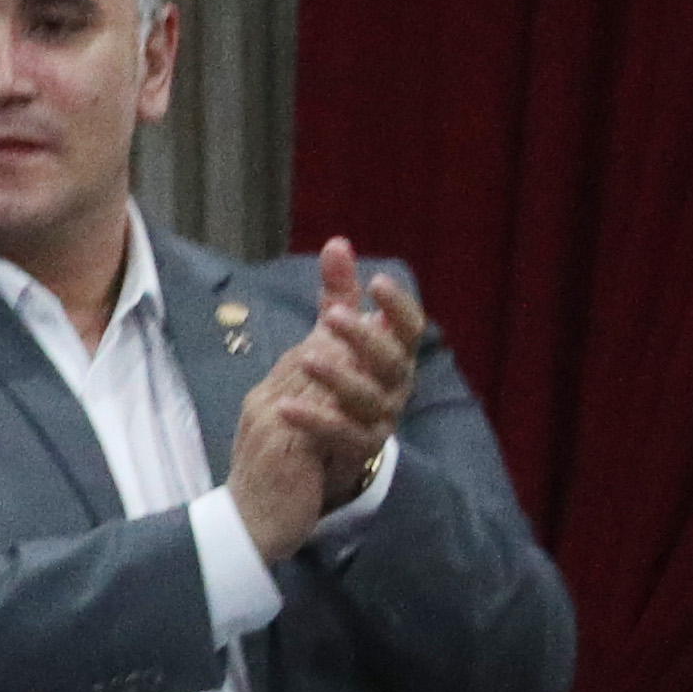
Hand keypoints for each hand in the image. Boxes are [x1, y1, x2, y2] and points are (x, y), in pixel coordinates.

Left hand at [264, 239, 425, 497]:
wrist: (330, 446)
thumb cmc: (340, 379)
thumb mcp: (336, 336)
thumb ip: (338, 294)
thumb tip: (337, 242)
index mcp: (393, 355)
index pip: (409, 328)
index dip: (398, 306)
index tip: (377, 282)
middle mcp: (395, 386)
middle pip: (392, 360)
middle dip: (364, 337)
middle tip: (331, 316)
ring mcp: (381, 418)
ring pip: (368, 397)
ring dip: (339, 375)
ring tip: (306, 357)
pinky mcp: (360, 449)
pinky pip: (342, 433)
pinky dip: (314, 419)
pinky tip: (284, 405)